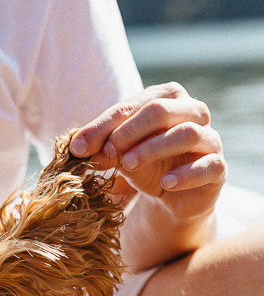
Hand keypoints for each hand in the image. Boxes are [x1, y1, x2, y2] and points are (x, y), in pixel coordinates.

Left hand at [70, 82, 226, 225]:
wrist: (172, 197)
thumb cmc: (146, 166)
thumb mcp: (119, 155)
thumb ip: (102, 147)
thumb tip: (76, 147)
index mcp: (167, 98)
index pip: (134, 104)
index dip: (104, 125)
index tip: (79, 147)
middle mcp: (193, 112)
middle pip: (162, 109)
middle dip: (130, 131)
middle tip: (108, 151)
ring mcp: (210, 138)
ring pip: (187, 134)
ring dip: (153, 149)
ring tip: (127, 165)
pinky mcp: (219, 167)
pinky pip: (209, 165)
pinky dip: (185, 174)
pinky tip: (165, 184)